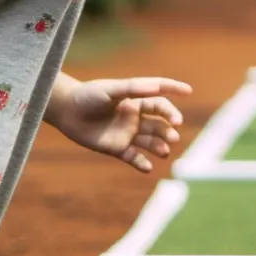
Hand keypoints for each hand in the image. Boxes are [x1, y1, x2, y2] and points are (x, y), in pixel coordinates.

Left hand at [51, 76, 191, 172]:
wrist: (67, 112)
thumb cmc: (89, 96)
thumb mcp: (111, 90)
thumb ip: (133, 89)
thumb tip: (158, 87)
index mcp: (136, 99)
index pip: (160, 96)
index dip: (174, 90)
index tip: (188, 90)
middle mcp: (135, 116)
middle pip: (159, 122)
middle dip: (169, 126)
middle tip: (175, 130)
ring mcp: (127, 133)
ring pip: (150, 140)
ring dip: (160, 145)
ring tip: (166, 150)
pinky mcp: (117, 148)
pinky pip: (133, 157)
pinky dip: (142, 163)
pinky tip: (148, 168)